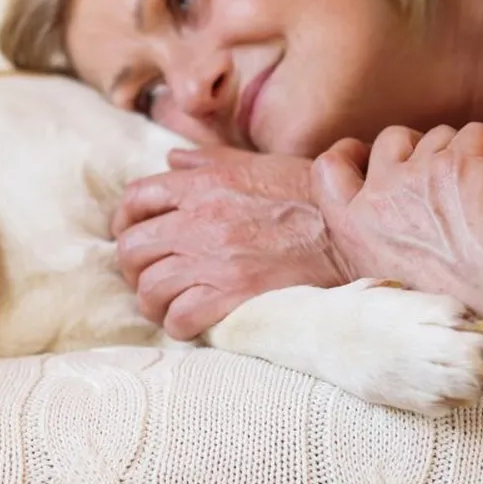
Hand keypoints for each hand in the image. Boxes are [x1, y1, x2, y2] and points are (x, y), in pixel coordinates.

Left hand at [112, 146, 350, 340]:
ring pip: (149, 287)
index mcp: (204, 184)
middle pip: (132, 248)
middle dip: (135, 266)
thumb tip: (172, 158)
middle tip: (151, 275)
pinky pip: (179, 317)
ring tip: (169, 304)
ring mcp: (215, 259)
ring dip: (154, 300)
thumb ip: (210, 160)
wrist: (355, 233)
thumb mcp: (259, 163)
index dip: (127, 221)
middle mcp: (200, 220)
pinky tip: (191, 322)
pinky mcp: (234, 295)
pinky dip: (178, 324)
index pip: (137, 199)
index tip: (136, 235)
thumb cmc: (312, 196)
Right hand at [310, 123, 482, 297]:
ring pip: (438, 137)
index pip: (327, 170)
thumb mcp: (388, 281)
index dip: (348, 153)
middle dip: (417, 146)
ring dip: (460, 150)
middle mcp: (378, 197)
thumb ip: (373, 243)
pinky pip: (477, 134)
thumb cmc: (454, 306)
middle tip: (444, 169)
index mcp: (354, 228)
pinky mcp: (459, 164)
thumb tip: (378, 225)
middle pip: (390, 140)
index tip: (366, 153)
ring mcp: (417, 177)